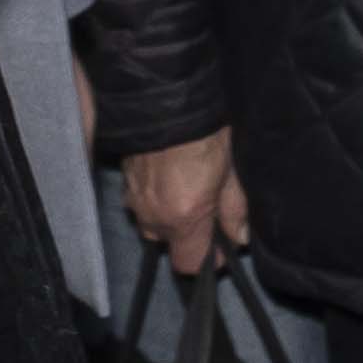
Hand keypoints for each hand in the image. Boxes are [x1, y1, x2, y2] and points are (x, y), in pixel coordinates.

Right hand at [114, 131, 248, 277]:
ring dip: (168, 217)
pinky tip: (169, 177)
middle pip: (167, 245)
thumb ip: (235, 210)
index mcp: (182, 218)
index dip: (208, 260)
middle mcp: (152, 216)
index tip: (221, 246)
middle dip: (187, 235)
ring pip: (151, 224)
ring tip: (187, 191)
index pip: (188, 264)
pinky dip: (154, 199)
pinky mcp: (124, 181)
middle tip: (207, 211)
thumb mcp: (232, 171)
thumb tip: (239, 238)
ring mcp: (133, 199)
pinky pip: (139, 204)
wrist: (167, 97)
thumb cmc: (206, 133)